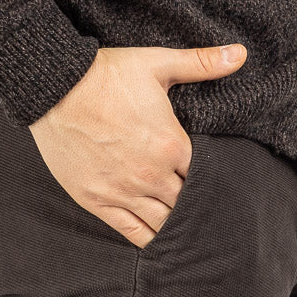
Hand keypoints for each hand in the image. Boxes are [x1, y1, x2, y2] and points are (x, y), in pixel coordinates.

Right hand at [28, 42, 246, 246]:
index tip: (218, 181)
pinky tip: (160, 243)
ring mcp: (123, 191)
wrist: (55, 87)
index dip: (213, 179)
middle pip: (187, 203)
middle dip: (197, 205)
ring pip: (163, 223)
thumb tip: (241, 53)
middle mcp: (151, 174)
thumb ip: (202, 63)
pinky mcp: (97, 201)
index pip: (205, 176)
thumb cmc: (107, 74)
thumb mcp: (158, 63)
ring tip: (190, 230)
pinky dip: (149, 240)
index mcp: (171, 145)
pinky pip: (131, 231)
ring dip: (177, 225)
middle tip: (209, 210)